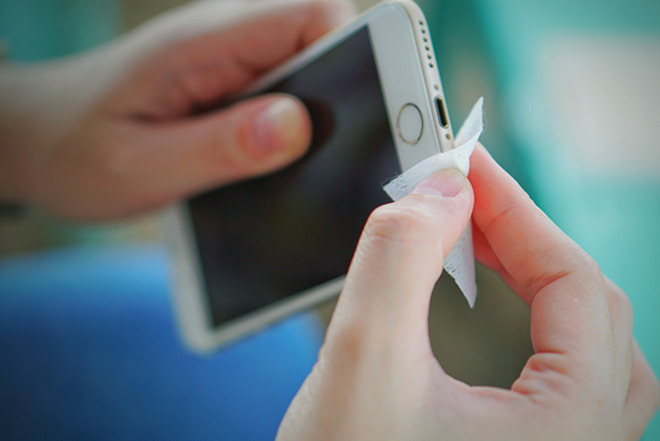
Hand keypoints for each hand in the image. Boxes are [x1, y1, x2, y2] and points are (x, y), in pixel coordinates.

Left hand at [0, 0, 353, 219]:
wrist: (40, 140)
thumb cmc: (77, 150)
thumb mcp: (141, 164)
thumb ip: (220, 147)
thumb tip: (297, 127)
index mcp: (206, 43)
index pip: (312, 13)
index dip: (361, 51)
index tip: (379, 106)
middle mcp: (228, 42)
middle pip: (329, 41)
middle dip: (360, 92)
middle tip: (364, 151)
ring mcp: (234, 63)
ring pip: (315, 70)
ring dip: (332, 116)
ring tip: (324, 170)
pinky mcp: (234, 88)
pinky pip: (291, 94)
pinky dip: (305, 129)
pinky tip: (293, 168)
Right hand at [276, 145, 659, 440]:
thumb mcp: (361, 362)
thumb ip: (398, 258)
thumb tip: (442, 191)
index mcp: (571, 430)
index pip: (577, 286)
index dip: (519, 212)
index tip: (467, 166)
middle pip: (589, 309)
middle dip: (524, 239)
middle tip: (465, 198)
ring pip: (582, 341)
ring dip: (534, 276)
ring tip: (479, 238)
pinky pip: (556, 368)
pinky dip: (527, 317)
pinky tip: (487, 302)